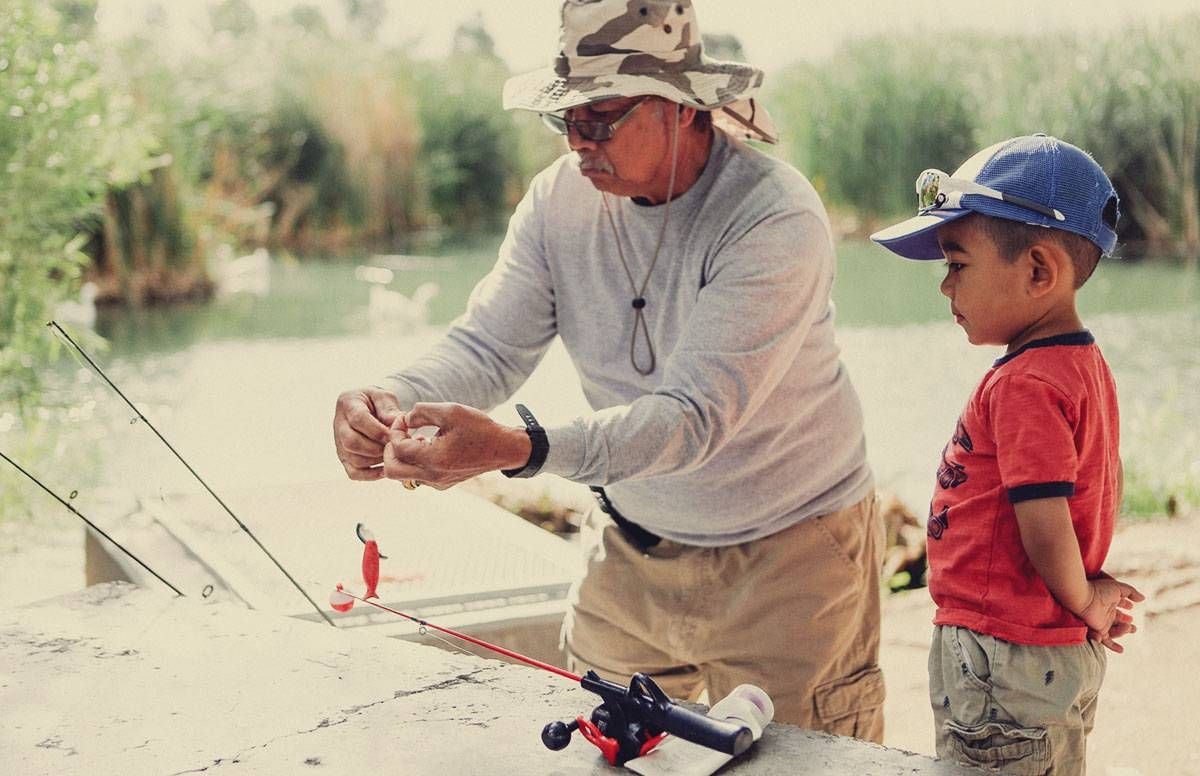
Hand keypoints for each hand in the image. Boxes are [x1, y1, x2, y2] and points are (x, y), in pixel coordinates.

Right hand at [333, 387, 402, 480]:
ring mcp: (339, 443)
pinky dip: (371, 475)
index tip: (394, 435)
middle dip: (377, 448)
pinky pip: (354, 472)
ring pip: (354, 459)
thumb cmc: (379, 402)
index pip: (358, 419)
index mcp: (348, 403)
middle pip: (352, 442)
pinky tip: (385, 470)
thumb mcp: (385, 398)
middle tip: (394, 447)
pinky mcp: (344, 458)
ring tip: (392, 455)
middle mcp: (339, 424)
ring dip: (376, 460)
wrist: (370, 407)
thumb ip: (390, 410)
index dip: (377, 430)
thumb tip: (397, 424)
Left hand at [381, 402, 531, 489]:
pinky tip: (428, 445)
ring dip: (402, 456)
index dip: (395, 430)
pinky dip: (415, 462)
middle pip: (392, 470)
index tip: (404, 419)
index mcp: (434, 458)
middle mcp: (433, 475)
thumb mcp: (451, 411)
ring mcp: (438, 483)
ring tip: (417, 438)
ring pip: (403, 475)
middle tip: (400, 433)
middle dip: (389, 450)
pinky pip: (417, 476)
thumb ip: (422, 411)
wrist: (504, 449)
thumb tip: (405, 418)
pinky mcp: (443, 484)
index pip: (397, 449)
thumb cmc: (480, 428)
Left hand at [1079, 575, 1144, 652]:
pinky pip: (1105, 640)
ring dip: (1123, 631)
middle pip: (1117, 620)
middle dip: (1126, 625)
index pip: (1119, 604)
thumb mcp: (1118, 588)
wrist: (1084, 598)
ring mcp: (1102, 621)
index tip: (1131, 606)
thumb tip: (1143, 598)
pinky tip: (1120, 650)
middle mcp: (1105, 612)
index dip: (1125, 605)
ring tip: (1129, 628)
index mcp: (1109, 600)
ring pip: (1115, 630)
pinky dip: (1113, 645)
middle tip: (1133, 628)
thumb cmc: (1099, 590)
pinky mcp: (1098, 629)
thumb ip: (1131, 592)